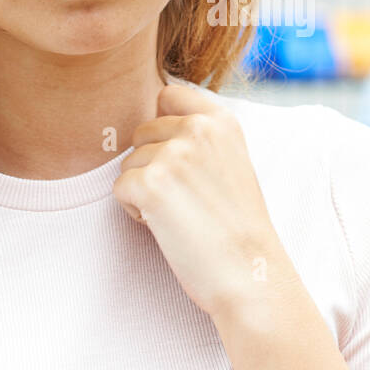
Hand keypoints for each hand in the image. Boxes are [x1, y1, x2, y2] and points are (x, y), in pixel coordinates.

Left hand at [112, 82, 292, 322]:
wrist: (250, 274)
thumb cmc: (238, 226)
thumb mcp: (232, 161)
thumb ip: (200, 135)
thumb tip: (155, 113)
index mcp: (222, 120)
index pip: (168, 95)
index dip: (164, 128)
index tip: (182, 161)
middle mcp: (198, 129)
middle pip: (142, 133)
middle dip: (153, 165)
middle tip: (187, 199)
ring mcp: (173, 155)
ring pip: (128, 163)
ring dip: (144, 190)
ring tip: (180, 215)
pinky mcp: (150, 185)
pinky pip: (119, 188)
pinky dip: (134, 212)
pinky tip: (166, 227)